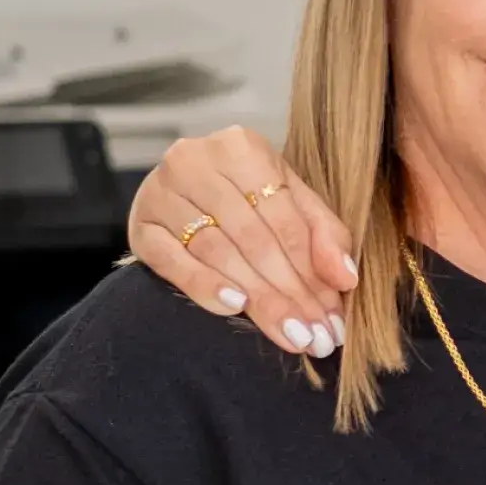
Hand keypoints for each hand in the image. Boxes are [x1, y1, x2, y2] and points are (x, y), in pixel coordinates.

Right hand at [127, 126, 360, 357]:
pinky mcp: (139, 225)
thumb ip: (324, 234)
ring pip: (217, 252)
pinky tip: (234, 307)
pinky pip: (171, 260)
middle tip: (315, 337)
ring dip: (258, 299)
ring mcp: (161, 192)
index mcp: (241, 147)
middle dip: (291, 293)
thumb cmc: (247, 195)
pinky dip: (203, 284)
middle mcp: (195, 161)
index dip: (314, 271)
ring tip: (289, 334)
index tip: (334, 317)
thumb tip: (345, 278)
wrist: (182, 188)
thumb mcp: (292, 200)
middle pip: (254, 239)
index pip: (285, 218)